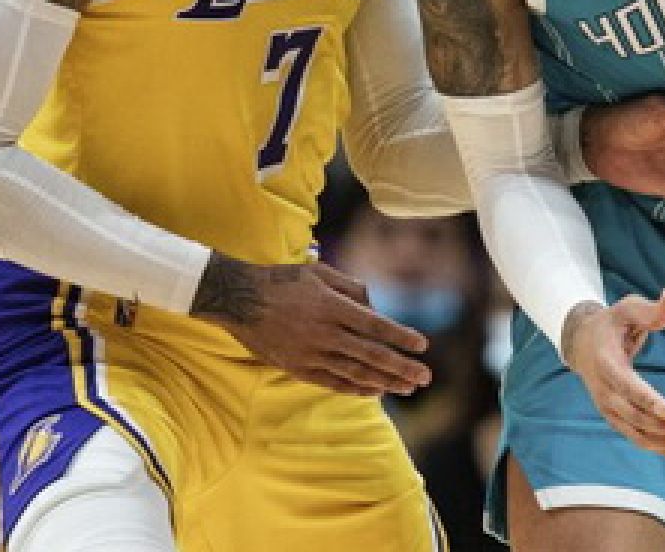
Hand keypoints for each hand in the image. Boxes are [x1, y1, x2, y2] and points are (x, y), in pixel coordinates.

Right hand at [190, 252, 430, 396]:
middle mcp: (325, 333)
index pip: (376, 325)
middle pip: (371, 354)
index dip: (401, 336)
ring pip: (355, 372)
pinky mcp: (297, 367)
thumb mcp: (320, 272)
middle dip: (402, 367)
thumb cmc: (283, 280)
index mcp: (333, 307)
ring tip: (407, 388)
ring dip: (384, 382)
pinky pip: (332, 382)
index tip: (423, 345)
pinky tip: (374, 392)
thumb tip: (375, 308)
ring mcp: (310, 353)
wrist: (239, 299)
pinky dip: (354, 388)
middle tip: (425, 378)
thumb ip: (351, 288)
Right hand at [562, 286, 664, 463]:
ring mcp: (608, 407)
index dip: (645, 397)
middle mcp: (604, 390)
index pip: (625, 383)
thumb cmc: (612, 323)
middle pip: (634, 414)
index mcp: (606, 362)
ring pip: (636, 432)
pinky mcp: (615, 417)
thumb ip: (652, 308)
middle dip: (663, 427)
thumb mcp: (627, 308)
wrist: (582, 344)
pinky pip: (636, 437)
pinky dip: (658, 448)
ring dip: (664, 443)